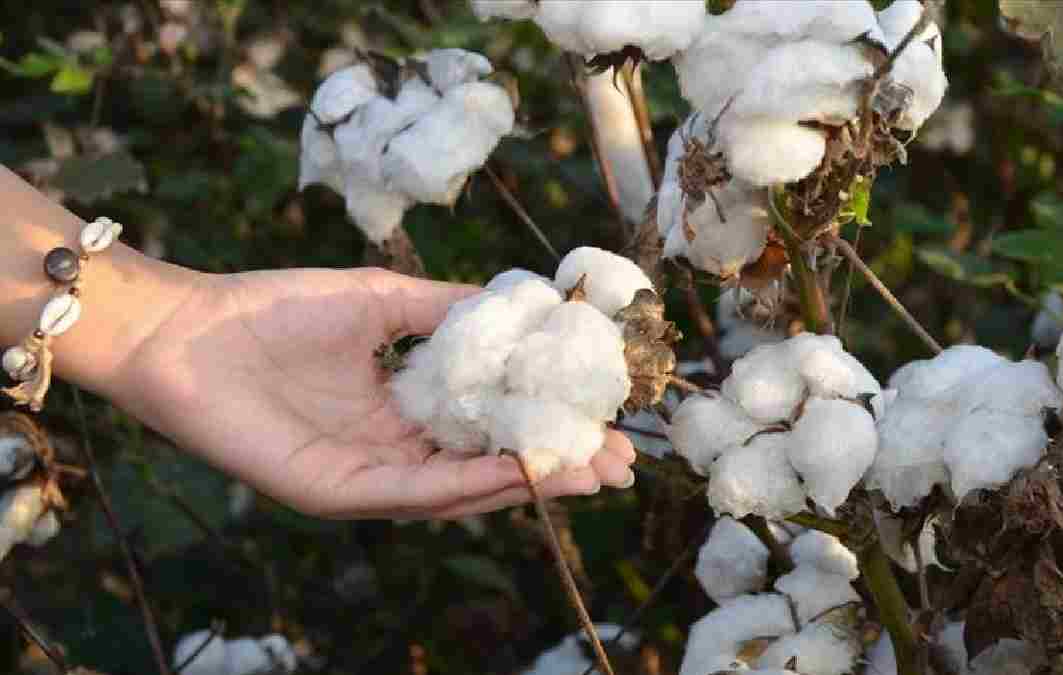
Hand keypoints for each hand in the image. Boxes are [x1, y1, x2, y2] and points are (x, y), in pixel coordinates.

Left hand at [115, 267, 635, 519]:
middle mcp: (392, 452)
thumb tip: (524, 304)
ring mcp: (365, 477)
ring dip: (526, 480)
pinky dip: (463, 484)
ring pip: (458, 489)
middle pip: (489, 467)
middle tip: (621, 463)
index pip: (491, 427)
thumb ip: (448, 310)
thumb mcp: (380, 301)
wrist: (186, 327)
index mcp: (404, 411)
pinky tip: (514, 471)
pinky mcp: (333, 491)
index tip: (607, 417)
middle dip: (557, 465)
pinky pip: (408, 493)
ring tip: (587, 470)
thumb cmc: (273, 308)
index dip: (549, 424)